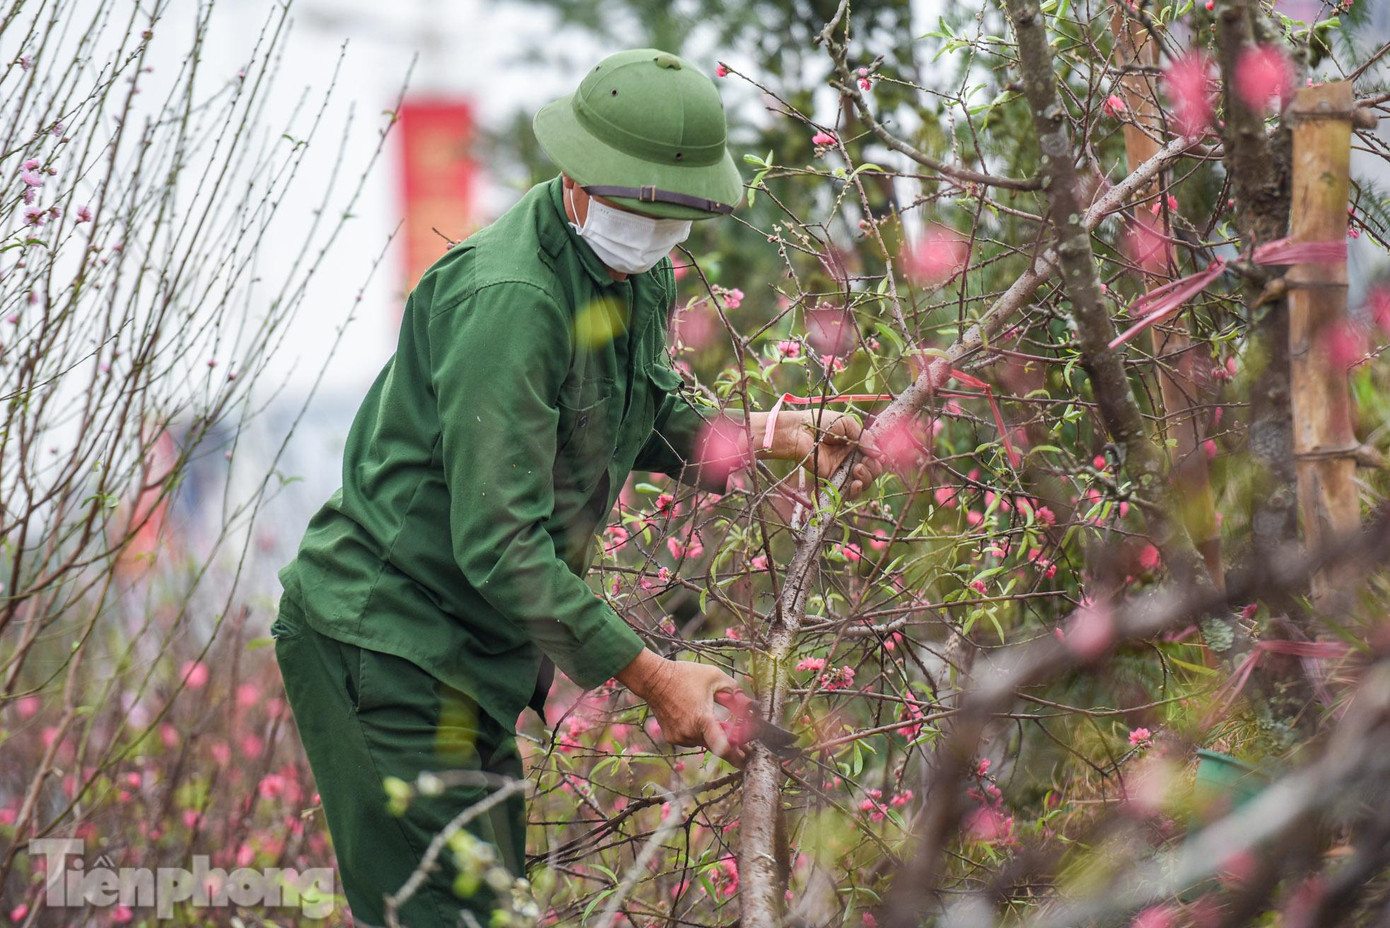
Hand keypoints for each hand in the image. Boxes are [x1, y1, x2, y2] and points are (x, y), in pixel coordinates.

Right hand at [616, 650, 745, 766]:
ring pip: (705, 743)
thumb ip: (735, 693)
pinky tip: (697, 717)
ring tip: (714, 719)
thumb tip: (749, 707)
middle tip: (744, 743)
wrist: (654, 679)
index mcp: (702, 719)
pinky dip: (699, 733)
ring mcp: (679, 737)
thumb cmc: (685, 675)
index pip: (723, 747)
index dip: (738, 756)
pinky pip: (693, 740)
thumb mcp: (716, 677)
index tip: (748, 759)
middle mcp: (689, 732)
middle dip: (731, 744)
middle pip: (717, 745)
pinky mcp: (672, 738)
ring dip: (713, 736)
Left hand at [780, 410, 880, 498]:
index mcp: (856, 443)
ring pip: (864, 482)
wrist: (799, 432)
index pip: (875, 455)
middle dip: (874, 469)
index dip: (881, 458)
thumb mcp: (847, 423)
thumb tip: (879, 454)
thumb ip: (864, 437)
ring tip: (858, 470)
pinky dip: (856, 491)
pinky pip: (849, 492)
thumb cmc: (820, 422)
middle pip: (873, 471)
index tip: (880, 456)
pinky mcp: (832, 480)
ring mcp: (843, 470)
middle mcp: (852, 458)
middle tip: (865, 462)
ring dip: (867, 478)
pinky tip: (855, 483)